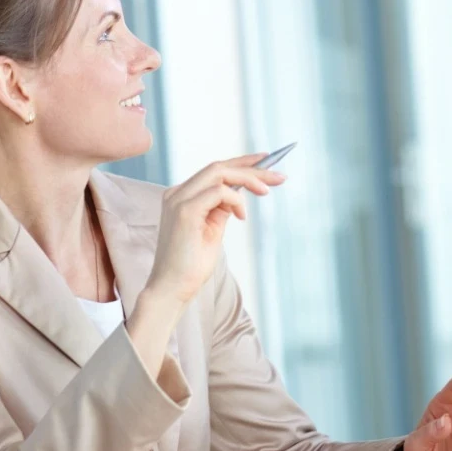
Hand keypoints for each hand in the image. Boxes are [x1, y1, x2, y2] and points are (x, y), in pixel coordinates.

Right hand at [144, 155, 284, 308]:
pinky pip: (218, 192)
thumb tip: (237, 194)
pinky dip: (236, 200)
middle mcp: (177, 193)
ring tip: (267, 190)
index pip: (215, 171)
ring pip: (219, 173)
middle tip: (279, 176)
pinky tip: (242, 216)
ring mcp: (179, 200)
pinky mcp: (185, 211)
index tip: (267, 161)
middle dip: (252, 168)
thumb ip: (221, 209)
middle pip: (219, 167)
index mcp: (182, 196)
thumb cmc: (191, 265)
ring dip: (248, 179)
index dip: (242, 163)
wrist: (172, 290)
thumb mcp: (212, 230)